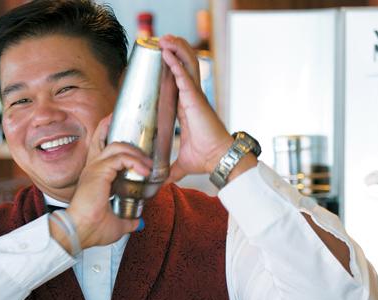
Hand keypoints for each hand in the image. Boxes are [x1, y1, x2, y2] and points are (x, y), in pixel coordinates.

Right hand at [66, 114, 150, 248]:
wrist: (80, 232)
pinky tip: (145, 171)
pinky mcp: (100, 171)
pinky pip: (121, 157)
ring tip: (148, 165)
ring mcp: (95, 168)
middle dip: (131, 145)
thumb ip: (127, 221)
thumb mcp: (116, 225)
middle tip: (147, 158)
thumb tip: (137, 222)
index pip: (108, 156)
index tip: (140, 157)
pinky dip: (135, 162)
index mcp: (95, 179)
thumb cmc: (91, 229)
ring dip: (136, 153)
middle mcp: (93, 170)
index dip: (123, 152)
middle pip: (111, 144)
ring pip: (118, 147)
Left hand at [158, 35, 233, 182]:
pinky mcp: (195, 99)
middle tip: (161, 41)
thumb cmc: (205, 158)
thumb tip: (161, 182)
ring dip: (175, 50)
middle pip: (183, 67)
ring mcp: (194, 97)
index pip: (177, 81)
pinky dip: (175, 63)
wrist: (218, 160)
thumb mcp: (181, 163)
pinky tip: (167, 53)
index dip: (170, 68)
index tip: (159, 58)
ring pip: (186, 65)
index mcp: (186, 108)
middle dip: (174, 51)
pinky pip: (185, 76)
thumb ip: (171, 170)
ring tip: (164, 38)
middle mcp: (191, 98)